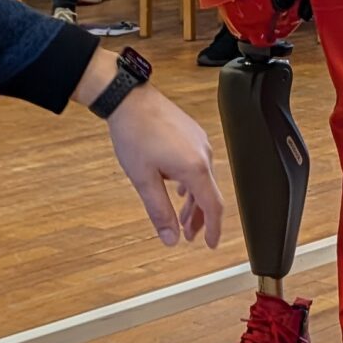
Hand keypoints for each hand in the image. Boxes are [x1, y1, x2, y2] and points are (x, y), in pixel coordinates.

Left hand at [104, 88, 225, 247]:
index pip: (213, 206)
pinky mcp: (192, 134)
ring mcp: (199, 141)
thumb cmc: (134, 134)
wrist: (129, 99)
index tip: (210, 244)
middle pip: (209, 194)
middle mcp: (203, 154)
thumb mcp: (143, 180)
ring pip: (203, 179)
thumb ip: (160, 211)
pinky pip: (198, 164)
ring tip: (181, 216)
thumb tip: (170, 238)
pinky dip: (191, 183)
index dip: (213, 229)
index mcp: (195, 168)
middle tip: (189, 236)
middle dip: (199, 218)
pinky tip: (178, 189)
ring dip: (194, 201)